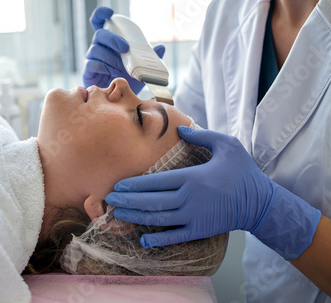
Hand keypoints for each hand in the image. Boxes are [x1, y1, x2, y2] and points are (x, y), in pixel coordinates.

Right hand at [83, 6, 164, 93]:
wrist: (117, 98)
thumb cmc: (126, 78)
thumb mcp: (140, 67)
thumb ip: (148, 57)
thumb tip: (161, 47)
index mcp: (109, 40)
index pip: (100, 22)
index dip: (101, 14)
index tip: (110, 12)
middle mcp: (98, 46)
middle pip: (100, 34)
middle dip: (113, 39)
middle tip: (125, 48)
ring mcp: (91, 58)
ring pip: (97, 50)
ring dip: (111, 58)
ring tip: (121, 68)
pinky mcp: (88, 70)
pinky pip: (93, 64)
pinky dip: (105, 67)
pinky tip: (114, 73)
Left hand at [106, 127, 320, 259]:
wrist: (261, 203)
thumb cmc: (243, 172)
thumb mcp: (227, 145)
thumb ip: (202, 136)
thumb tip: (181, 129)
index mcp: (192, 178)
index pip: (156, 182)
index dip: (135, 186)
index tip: (118, 186)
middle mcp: (189, 199)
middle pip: (151, 201)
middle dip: (128, 202)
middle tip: (109, 201)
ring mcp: (194, 217)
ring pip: (159, 219)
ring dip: (136, 218)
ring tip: (118, 215)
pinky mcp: (200, 230)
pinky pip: (175, 237)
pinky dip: (158, 240)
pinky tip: (143, 240)